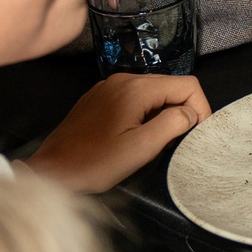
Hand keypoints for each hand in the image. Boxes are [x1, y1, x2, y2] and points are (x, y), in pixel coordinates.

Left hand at [24, 73, 211, 191]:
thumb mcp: (140, 149)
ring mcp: (107, 87)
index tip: (198, 133)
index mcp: (135, 88)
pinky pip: (133, 98)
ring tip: (158, 141)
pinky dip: (144, 113)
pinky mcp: (97, 99)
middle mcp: (122, 80)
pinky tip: (135, 136)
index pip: (186, 84)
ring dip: (163, 113)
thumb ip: (172, 125)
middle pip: (169, 85)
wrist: (50, 172)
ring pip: (152, 92)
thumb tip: (189, 113)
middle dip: (182, 110)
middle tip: (179, 141)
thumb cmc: (94, 163)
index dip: (200, 107)